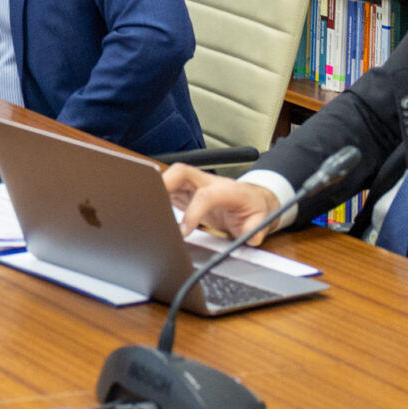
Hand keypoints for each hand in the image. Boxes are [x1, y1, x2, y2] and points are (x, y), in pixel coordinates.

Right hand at [164, 165, 285, 244]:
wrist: (252, 198)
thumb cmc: (253, 207)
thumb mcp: (260, 220)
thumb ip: (255, 229)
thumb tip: (251, 237)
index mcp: (226, 189)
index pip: (204, 195)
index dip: (192, 213)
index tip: (183, 231)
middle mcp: (208, 181)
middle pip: (181, 171)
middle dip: (164, 183)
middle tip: (152, 204)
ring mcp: (196, 184)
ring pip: (171, 176)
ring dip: (157, 188)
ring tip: (147, 207)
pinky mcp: (188, 191)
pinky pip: (169, 187)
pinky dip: (158, 195)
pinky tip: (153, 208)